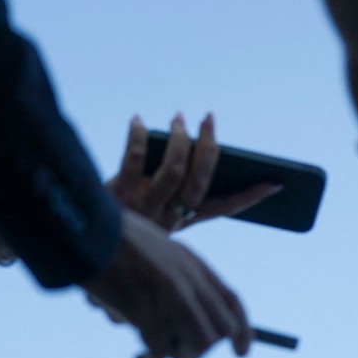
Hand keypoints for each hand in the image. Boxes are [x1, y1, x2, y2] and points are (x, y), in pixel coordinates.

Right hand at [81, 209, 251, 357]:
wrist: (86, 228)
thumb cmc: (115, 239)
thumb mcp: (161, 248)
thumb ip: (178, 273)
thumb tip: (186, 304)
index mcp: (194, 264)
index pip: (232, 302)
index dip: (243, 331)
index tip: (242, 353)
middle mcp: (190, 281)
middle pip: (221, 330)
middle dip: (203, 347)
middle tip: (178, 348)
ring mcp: (170, 296)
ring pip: (199, 344)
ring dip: (179, 355)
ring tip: (156, 352)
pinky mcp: (145, 311)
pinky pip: (162, 351)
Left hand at [106, 113, 278, 231]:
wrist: (82, 239)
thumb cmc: (124, 218)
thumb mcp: (154, 211)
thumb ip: (175, 188)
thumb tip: (192, 143)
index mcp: (183, 223)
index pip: (224, 209)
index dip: (250, 196)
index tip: (274, 183)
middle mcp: (168, 217)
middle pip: (199, 183)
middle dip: (208, 148)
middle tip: (209, 120)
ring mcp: (144, 206)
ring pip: (172, 171)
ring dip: (178, 140)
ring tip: (178, 119)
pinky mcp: (118, 193)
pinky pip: (133, 160)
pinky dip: (137, 136)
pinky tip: (138, 121)